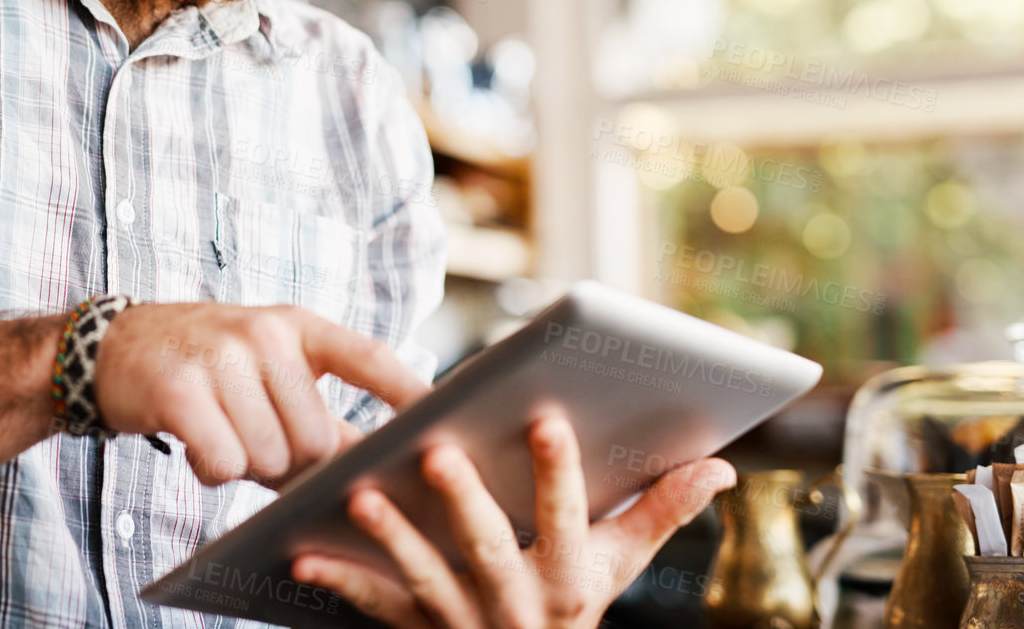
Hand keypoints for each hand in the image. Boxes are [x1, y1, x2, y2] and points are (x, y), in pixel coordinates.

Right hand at [94, 302, 427, 487]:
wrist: (110, 347)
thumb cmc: (203, 366)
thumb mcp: (263, 365)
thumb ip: (314, 407)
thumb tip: (368, 465)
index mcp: (296, 325)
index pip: (366, 357)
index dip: (407, 390)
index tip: (445, 416)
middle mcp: (264, 333)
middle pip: (315, 438)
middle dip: (288, 458)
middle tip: (252, 435)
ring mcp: (222, 357)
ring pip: (269, 457)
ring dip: (244, 463)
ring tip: (218, 428)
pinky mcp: (181, 389)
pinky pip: (223, 461)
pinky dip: (209, 468)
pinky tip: (193, 441)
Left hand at [290, 412, 734, 627]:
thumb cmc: (576, 604)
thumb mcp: (620, 568)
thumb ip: (661, 512)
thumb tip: (720, 465)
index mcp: (570, 579)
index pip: (569, 519)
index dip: (559, 472)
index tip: (547, 416)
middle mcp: (519, 606)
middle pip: (489, 549)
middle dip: (464, 502)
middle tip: (435, 452)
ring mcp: (466, 624)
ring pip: (425, 579)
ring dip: (392, 538)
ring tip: (360, 492)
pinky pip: (376, 608)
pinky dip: (341, 581)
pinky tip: (304, 555)